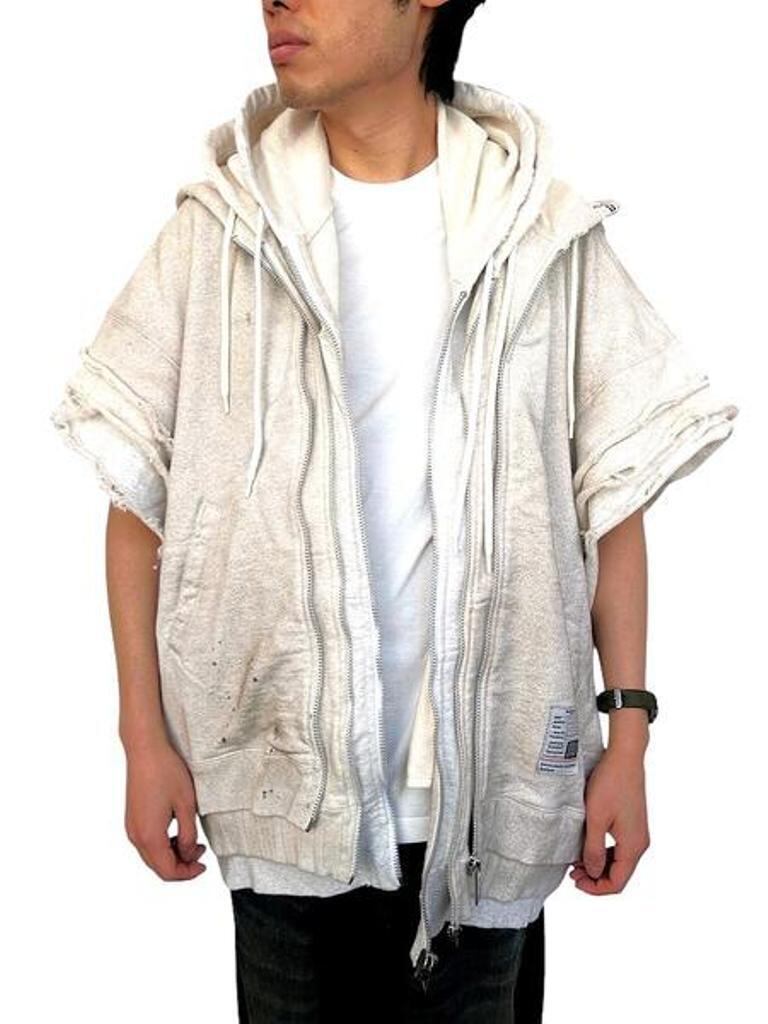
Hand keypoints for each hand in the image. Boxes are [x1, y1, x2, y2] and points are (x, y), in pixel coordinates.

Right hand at [124, 739, 206, 880]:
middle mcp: (136, 836)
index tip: (203, 866)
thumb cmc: (166, 772)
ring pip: (152, 855)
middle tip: (200, 853)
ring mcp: (131, 827)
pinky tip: (177, 832)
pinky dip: (163, 845)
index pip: (168, 871)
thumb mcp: (186, 806)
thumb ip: (189, 835)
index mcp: (149, 836)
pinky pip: (147, 842)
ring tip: (192, 841)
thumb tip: (188, 854)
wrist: (145, 750)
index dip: (187, 874)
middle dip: (181, 865)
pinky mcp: (132, 819)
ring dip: (172, 854)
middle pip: (158, 866)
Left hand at [568, 745, 649, 893]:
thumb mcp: (596, 819)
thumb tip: (593, 872)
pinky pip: (620, 848)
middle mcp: (640, 843)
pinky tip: (589, 847)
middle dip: (596, 877)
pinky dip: (605, 853)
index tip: (577, 882)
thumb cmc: (611, 783)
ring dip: (599, 865)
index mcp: (634, 846)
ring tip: (577, 861)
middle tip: (573, 872)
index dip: (596, 888)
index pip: (617, 883)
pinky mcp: (633, 824)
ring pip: (619, 862)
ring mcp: (637, 833)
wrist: (625, 758)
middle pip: (619, 874)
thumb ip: (594, 849)